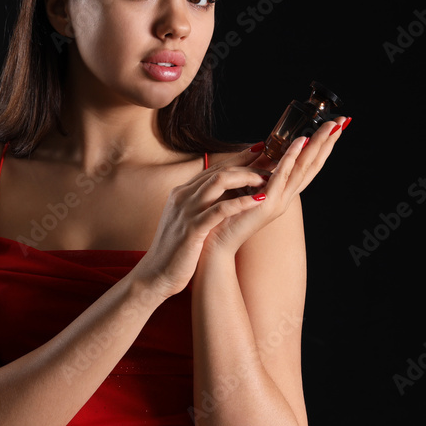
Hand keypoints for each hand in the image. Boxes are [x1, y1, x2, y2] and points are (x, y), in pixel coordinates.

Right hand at [133, 144, 275, 298]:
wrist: (155, 275)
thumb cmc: (176, 251)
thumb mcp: (186, 221)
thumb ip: (201, 206)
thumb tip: (226, 197)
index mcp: (182, 193)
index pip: (214, 168)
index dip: (238, 158)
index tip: (259, 150)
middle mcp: (183, 196)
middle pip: (219, 170)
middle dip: (247, 164)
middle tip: (270, 164)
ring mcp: (186, 211)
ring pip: (219, 181)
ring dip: (246, 177)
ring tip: (267, 180)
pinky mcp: (192, 229)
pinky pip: (219, 209)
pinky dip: (240, 203)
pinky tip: (258, 201)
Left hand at [202, 116, 350, 255]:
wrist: (217, 244)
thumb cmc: (228, 217)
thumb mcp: (247, 189)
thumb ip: (258, 174)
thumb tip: (262, 151)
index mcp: (282, 193)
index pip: (307, 167)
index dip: (321, 148)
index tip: (332, 128)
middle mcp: (286, 197)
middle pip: (312, 166)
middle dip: (327, 143)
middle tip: (340, 122)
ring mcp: (279, 201)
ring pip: (302, 168)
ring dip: (316, 146)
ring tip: (328, 127)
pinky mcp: (268, 203)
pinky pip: (282, 176)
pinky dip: (291, 158)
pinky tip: (300, 143)